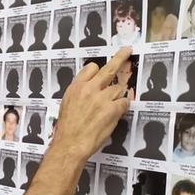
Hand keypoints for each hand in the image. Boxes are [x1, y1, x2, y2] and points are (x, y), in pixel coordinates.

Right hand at [53, 47, 132, 161]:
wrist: (70, 144)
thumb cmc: (67, 128)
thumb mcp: (66, 103)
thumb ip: (80, 92)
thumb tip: (91, 87)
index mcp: (76, 87)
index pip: (91, 68)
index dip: (98, 71)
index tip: (102, 70)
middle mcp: (90, 89)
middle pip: (109, 69)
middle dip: (120, 58)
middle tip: (127, 50)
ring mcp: (102, 98)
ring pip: (118, 90)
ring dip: (116, 97)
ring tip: (106, 110)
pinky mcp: (112, 109)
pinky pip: (124, 103)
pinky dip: (121, 108)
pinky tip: (114, 115)